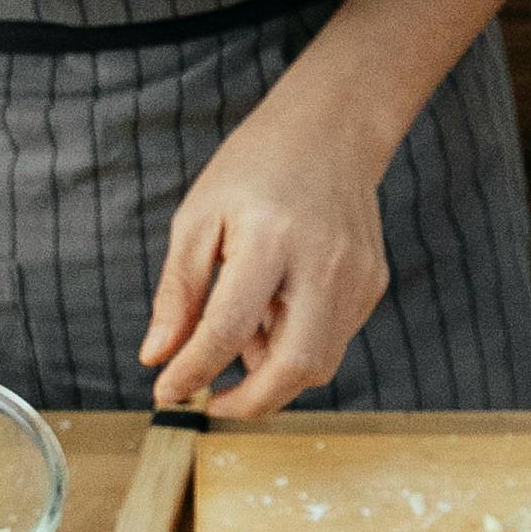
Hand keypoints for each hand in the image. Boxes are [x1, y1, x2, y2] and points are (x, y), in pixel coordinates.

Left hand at [139, 97, 393, 417]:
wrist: (331, 129)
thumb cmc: (256, 169)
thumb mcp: (199, 218)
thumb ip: (179, 293)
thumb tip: (157, 357)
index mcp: (269, 239)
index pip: (227, 329)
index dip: (193, 372)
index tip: (166, 391)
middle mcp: (323, 263)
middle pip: (294, 367)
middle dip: (250, 402)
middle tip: (213, 401)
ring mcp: (357, 276)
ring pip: (319, 363)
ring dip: (273, 371)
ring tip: (246, 327)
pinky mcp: (372, 283)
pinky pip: (333, 339)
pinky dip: (297, 344)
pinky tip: (277, 307)